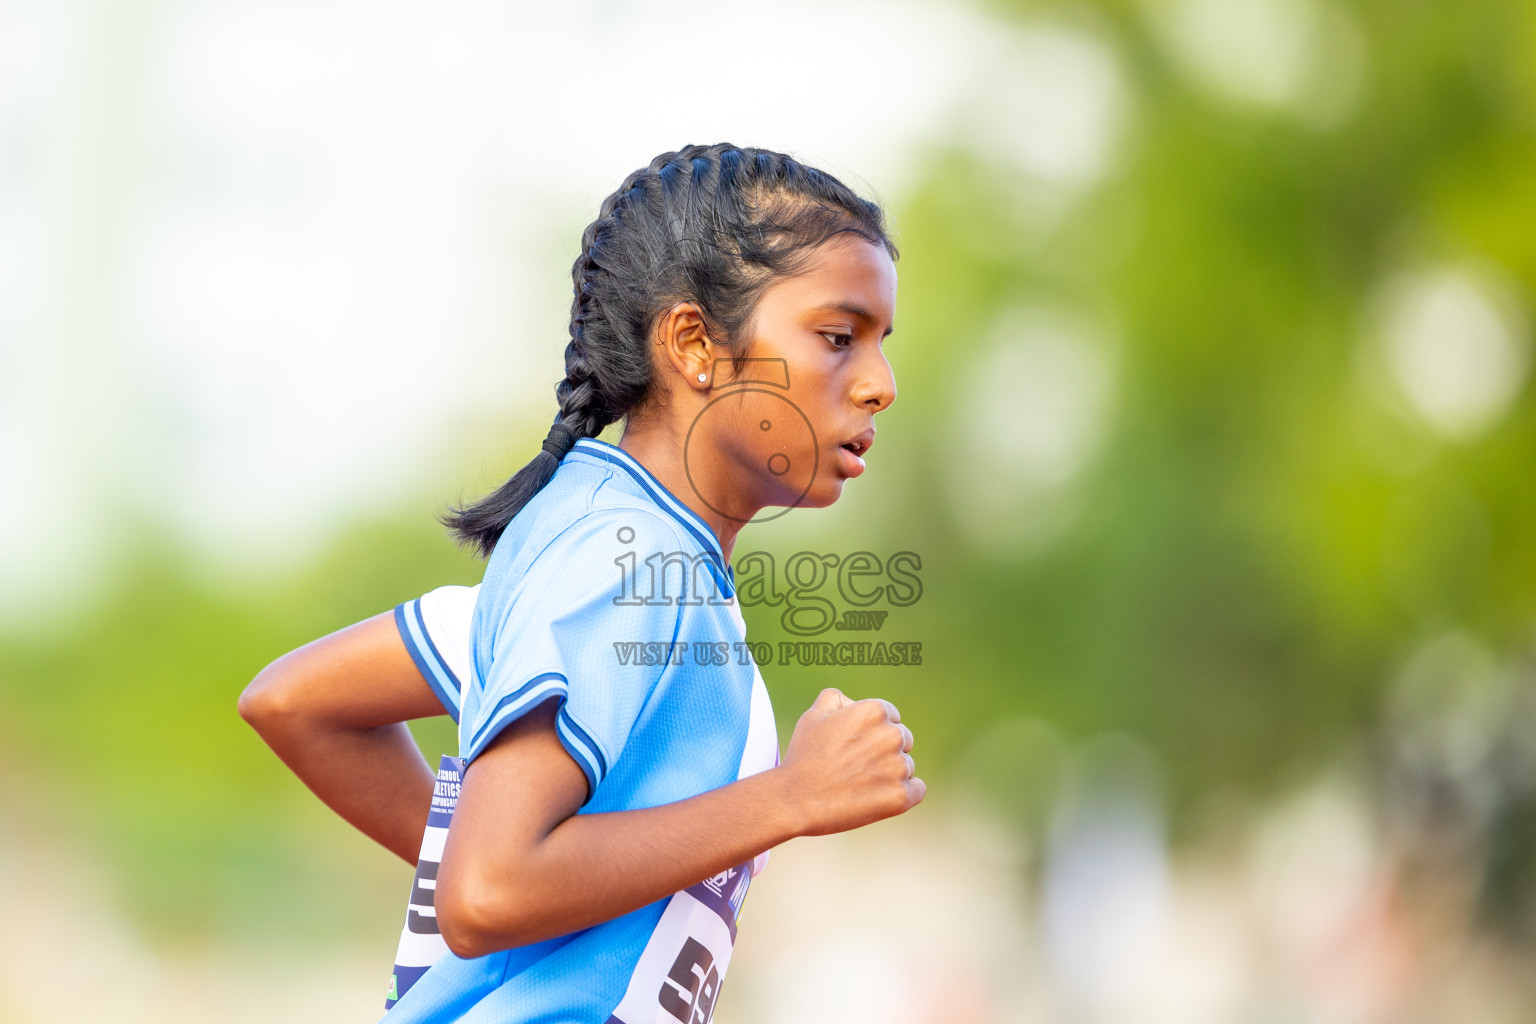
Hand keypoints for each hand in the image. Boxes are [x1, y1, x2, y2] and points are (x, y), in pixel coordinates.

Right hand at [778, 687, 924, 836]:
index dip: (872, 733)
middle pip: (903, 740)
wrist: (795, 800)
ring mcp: (898, 767)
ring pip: (907, 766)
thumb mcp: (813, 715)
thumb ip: (837, 698)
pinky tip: (878, 797)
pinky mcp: (901, 796)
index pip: (891, 717)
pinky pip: (917, 790)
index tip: (854, 747)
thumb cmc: (803, 757)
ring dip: (889, 774)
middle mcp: (892, 735)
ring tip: (858, 784)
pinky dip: (902, 794)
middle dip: (884, 752)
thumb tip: (852, 702)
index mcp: (875, 710)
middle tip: (855, 767)